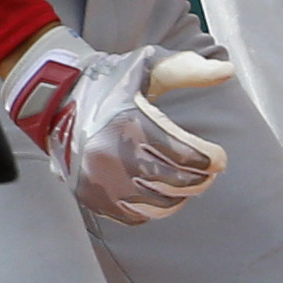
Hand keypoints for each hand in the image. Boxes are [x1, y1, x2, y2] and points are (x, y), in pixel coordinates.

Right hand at [0, 29, 230, 224]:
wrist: (54, 99)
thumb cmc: (110, 80)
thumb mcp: (146, 65)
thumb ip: (188, 69)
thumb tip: (228, 71)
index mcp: (129, 123)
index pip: (185, 155)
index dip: (211, 161)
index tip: (219, 159)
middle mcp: (111, 155)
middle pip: (175, 182)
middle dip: (200, 179)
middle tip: (208, 172)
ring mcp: (98, 179)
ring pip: (157, 204)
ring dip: (180, 196)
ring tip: (187, 183)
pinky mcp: (89, 195)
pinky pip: (132, 216)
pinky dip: (152, 209)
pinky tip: (160, 193)